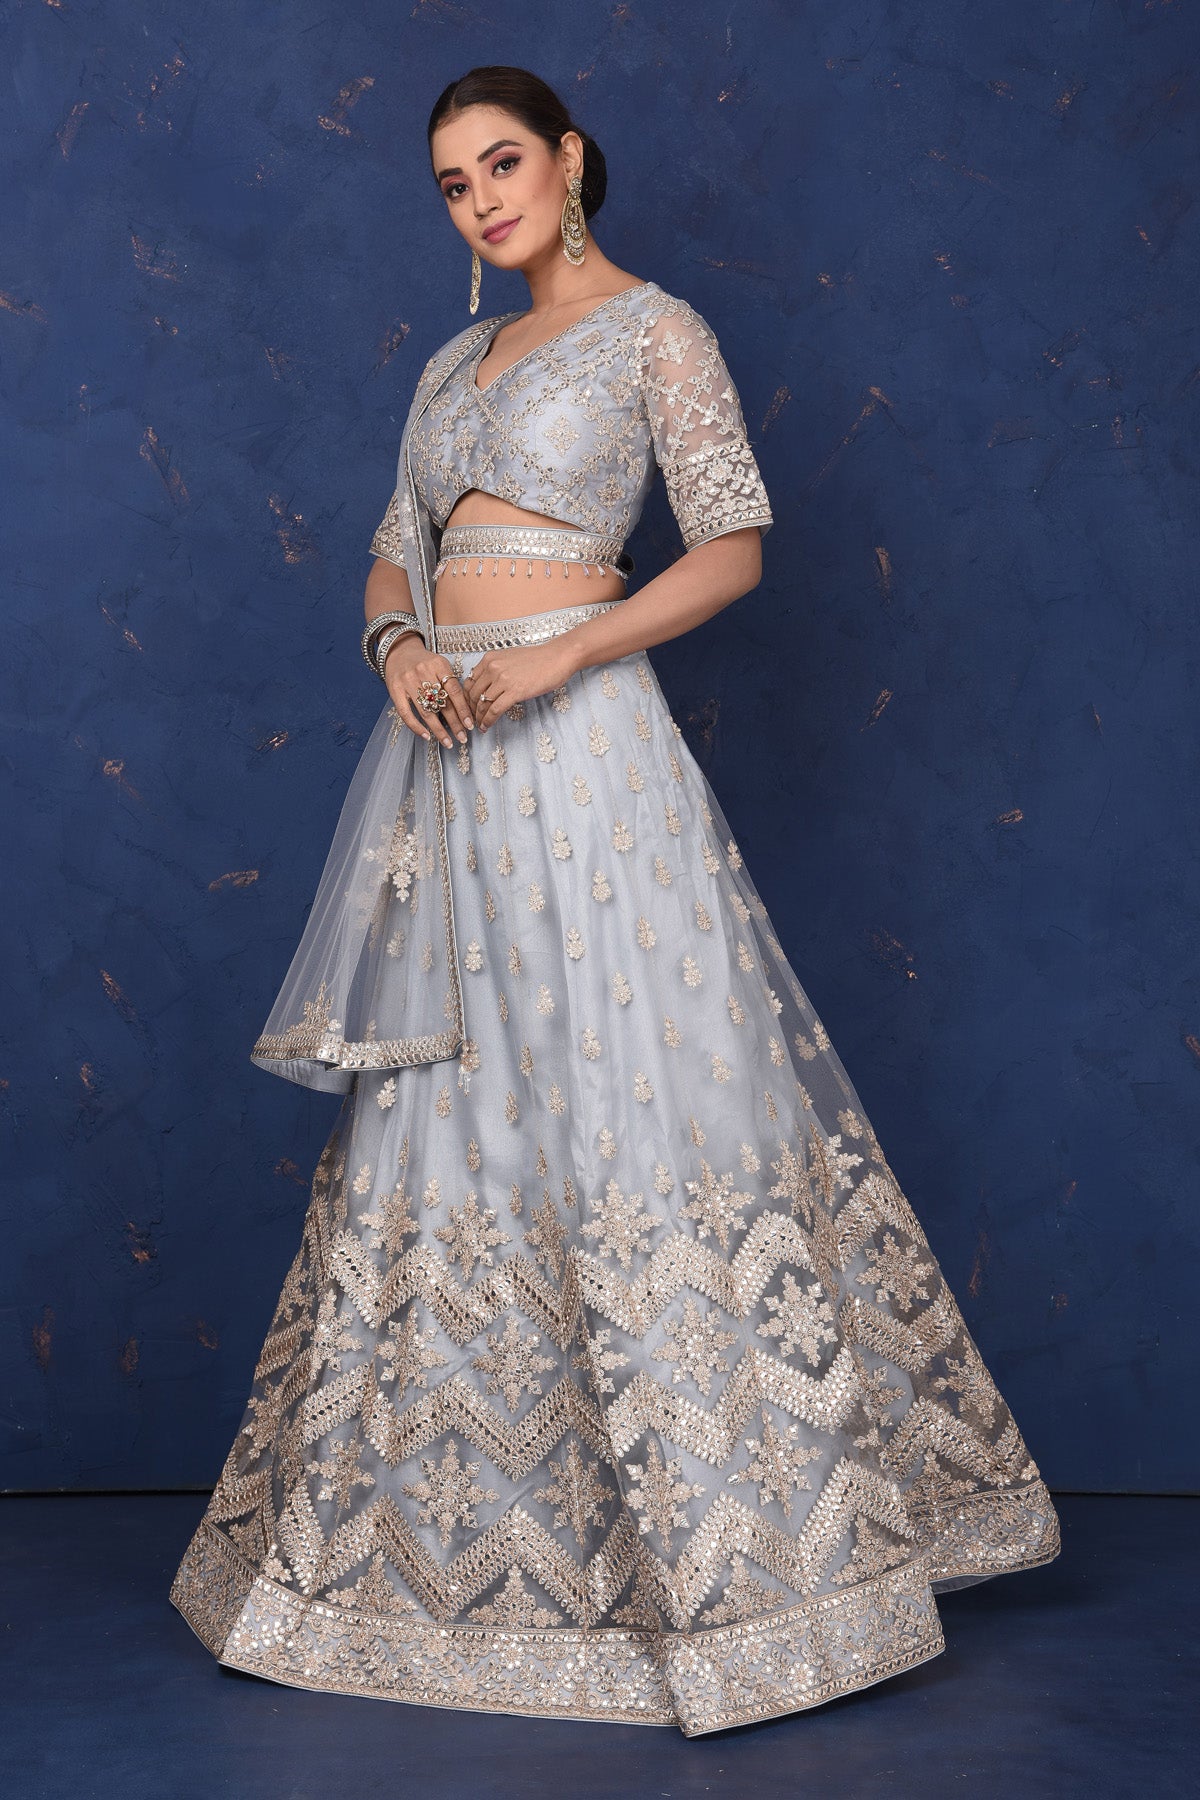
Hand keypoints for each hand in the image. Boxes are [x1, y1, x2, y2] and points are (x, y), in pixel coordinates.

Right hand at [382, 633, 473, 747]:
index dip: (463, 710)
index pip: (455, 692)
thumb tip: (465, 710)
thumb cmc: (424, 662)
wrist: (399, 651)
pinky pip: (406, 713)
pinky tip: (427, 736)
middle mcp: (424, 672)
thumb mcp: (440, 665)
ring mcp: (408, 682)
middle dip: (455, 724)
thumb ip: (451, 683)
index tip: (470, 725)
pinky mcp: (395, 690)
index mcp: (439, 665)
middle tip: (463, 738)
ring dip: (438, 730)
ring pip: (426, 711)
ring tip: (448, 743)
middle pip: (442, 704)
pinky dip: (416, 727)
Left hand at [462, 639, 577, 731]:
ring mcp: (503, 680)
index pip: (469, 681)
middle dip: (471, 709)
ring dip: (479, 718)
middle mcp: (492, 668)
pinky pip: (494, 710)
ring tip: (479, 725)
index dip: (467, 697)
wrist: (556, 657)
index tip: (470, 707)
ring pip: (482, 704)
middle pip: (473, 694)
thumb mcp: (509, 658)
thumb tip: (486, 685)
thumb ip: (495, 669)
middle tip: (472, 719)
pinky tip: (486, 727)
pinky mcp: (514, 691)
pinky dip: (488, 721)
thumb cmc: (537, 659)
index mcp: (489, 659)